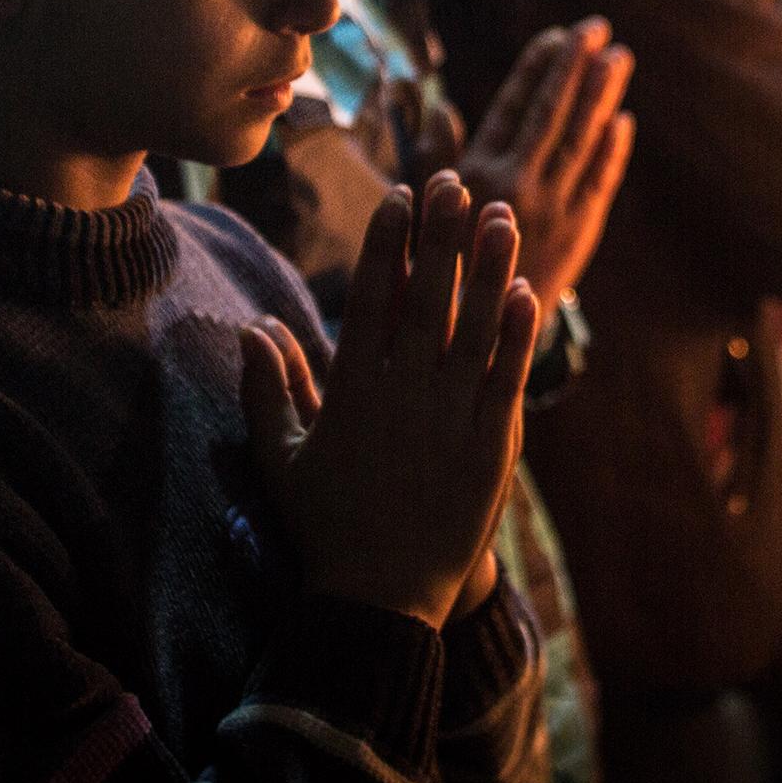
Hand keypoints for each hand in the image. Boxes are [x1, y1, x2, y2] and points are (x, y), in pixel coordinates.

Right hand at [240, 172, 538, 630]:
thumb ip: (267, 391)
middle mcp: (403, 396)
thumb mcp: (282, 460)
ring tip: (500, 213)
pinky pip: (508, 376)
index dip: (389, 243)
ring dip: (488, 266)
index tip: (401, 196)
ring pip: (473, 328)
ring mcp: (451, 418)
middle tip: (452, 179)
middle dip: (440, 234)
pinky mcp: (493, 445)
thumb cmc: (327, 528)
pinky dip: (518, 333)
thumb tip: (253, 329)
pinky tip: (527, 289)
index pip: (371, 299)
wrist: (380, 603)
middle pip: (425, 298)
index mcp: (351, 393)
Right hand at [458, 18, 634, 309]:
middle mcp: (516, 186)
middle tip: (596, 28)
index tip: (556, 35)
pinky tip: (623, 119)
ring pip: (582, 140)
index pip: (512, 106)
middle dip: (575, 67)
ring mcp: (552, 209)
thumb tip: (441, 105)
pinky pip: (600, 183)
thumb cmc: (438, 270)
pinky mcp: (578, 234)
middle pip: (553, 114)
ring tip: (619, 58)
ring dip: (602, 96)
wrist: (472, 337)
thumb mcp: (421, 210)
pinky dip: (612, 150)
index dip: (536, 68)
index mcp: (476, 174)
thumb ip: (434, 156)